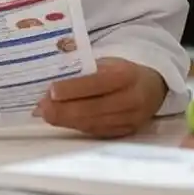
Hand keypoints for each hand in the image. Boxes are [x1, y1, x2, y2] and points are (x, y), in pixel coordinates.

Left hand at [35, 57, 166, 138]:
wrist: (152, 87)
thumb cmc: (121, 71)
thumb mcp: (107, 62)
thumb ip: (84, 71)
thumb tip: (52, 82)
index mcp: (126, 76)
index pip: (96, 84)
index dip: (72, 89)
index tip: (50, 91)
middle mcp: (130, 100)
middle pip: (92, 109)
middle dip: (63, 110)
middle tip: (41, 108)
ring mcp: (129, 119)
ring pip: (92, 123)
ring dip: (66, 120)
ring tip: (46, 114)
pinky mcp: (125, 132)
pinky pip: (96, 131)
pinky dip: (76, 126)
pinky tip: (62, 121)